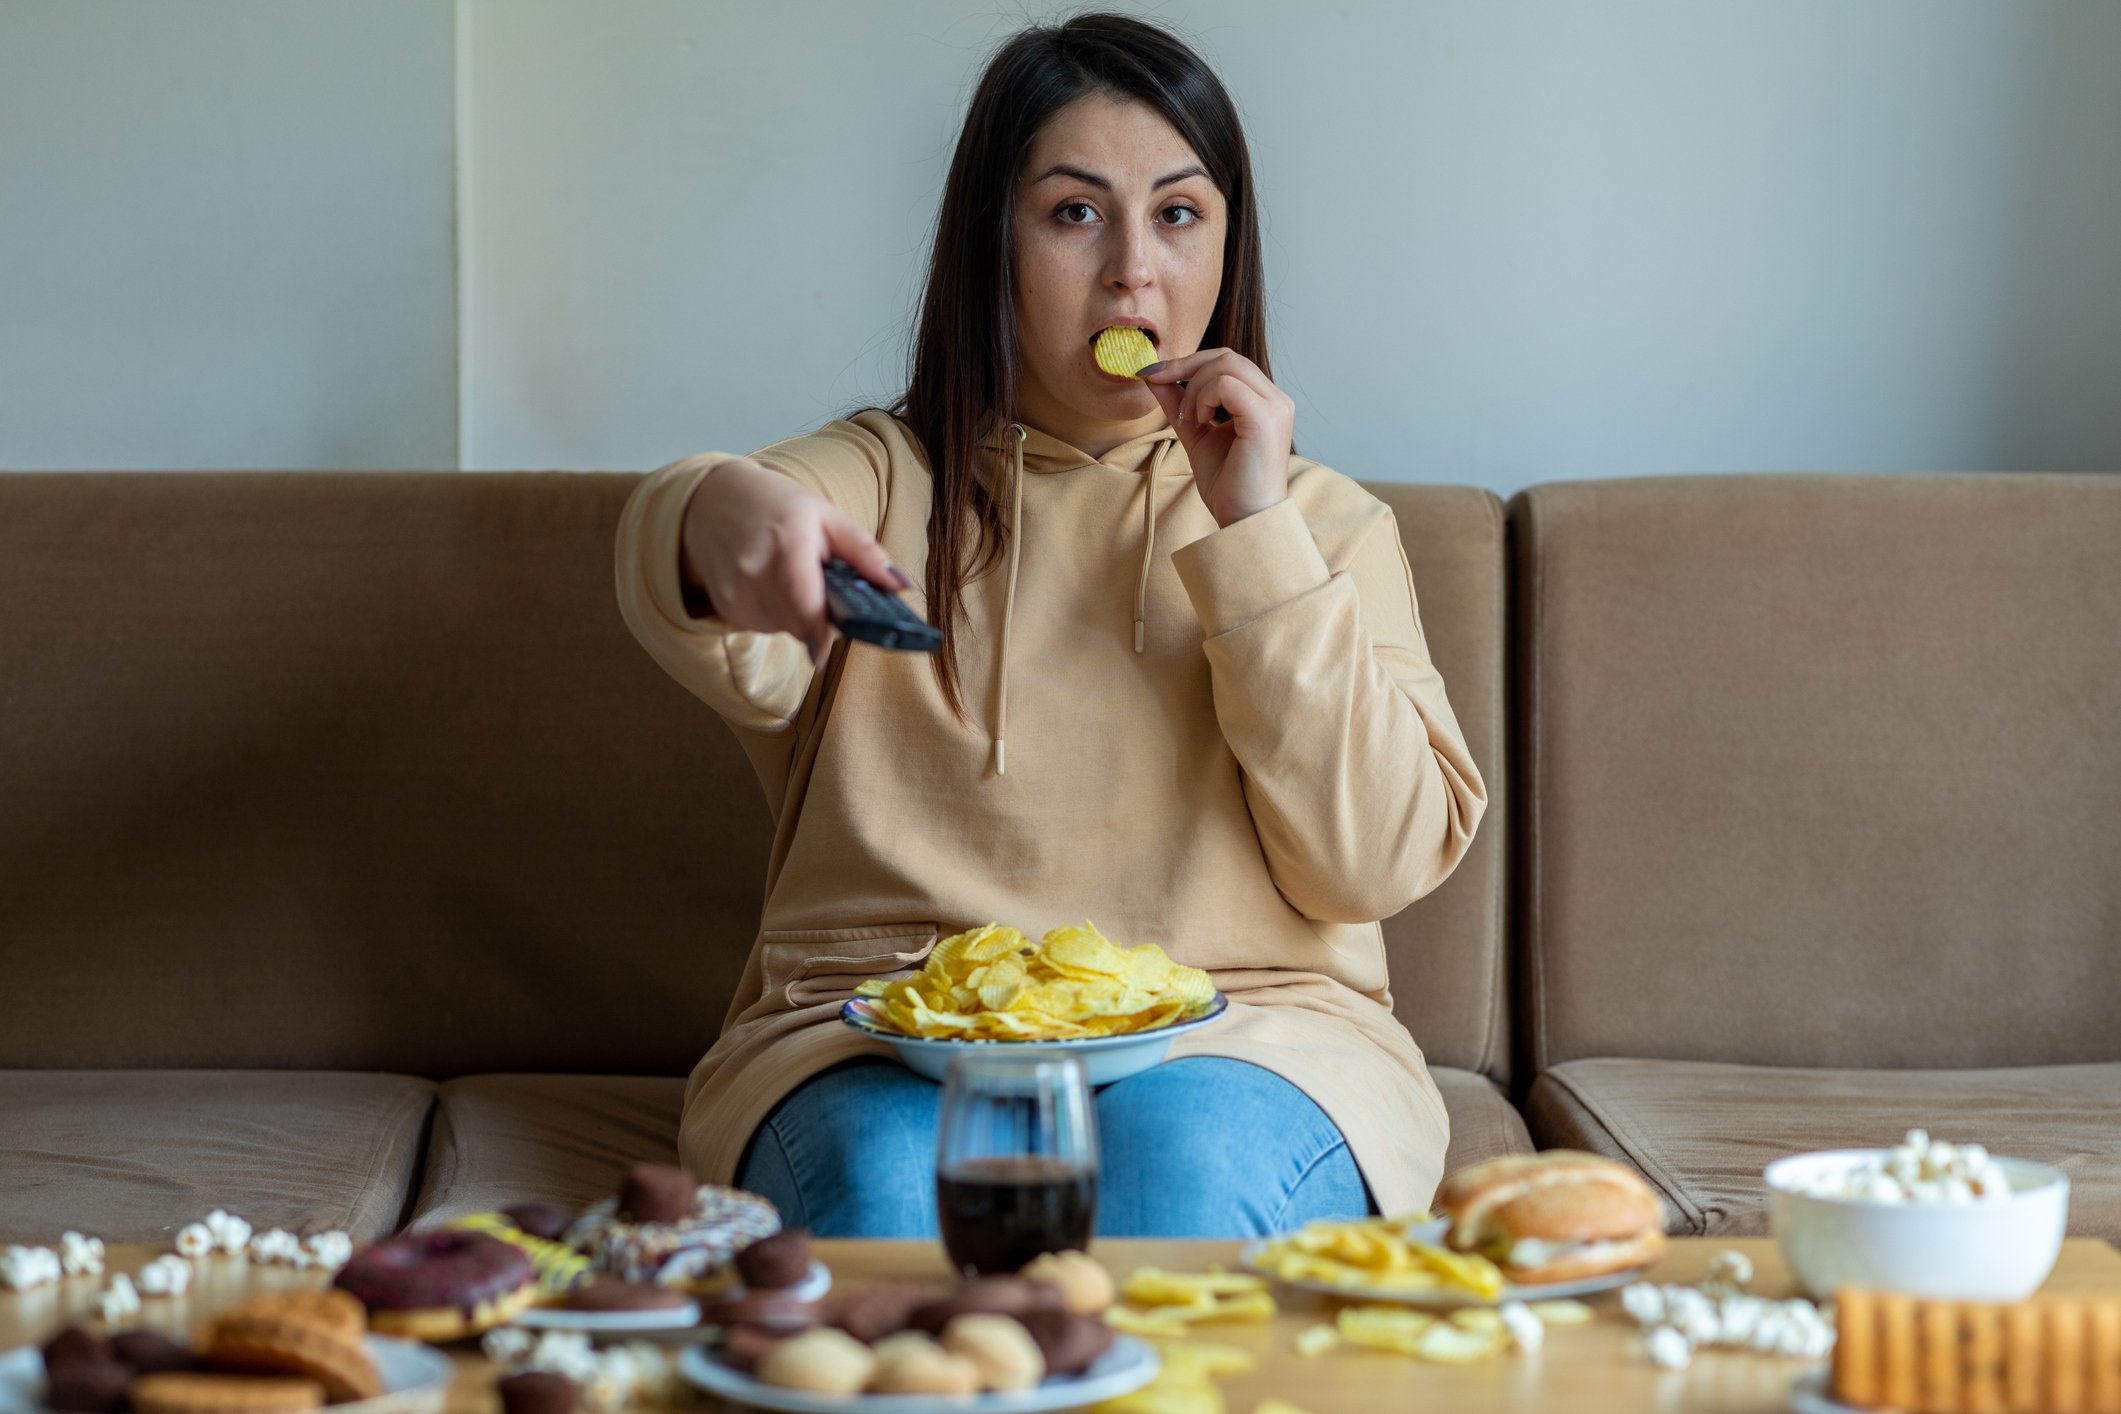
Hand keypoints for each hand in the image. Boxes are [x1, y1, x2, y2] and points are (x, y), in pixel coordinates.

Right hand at [678, 458, 909, 667]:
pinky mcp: (727, 608)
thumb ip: (864, 552)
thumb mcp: (826, 514)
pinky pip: (767, 626)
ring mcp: (736, 592)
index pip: (801, 598)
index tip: (824, 651)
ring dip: (801, 616)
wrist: (711, 500)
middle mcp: (755, 570)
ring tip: (794, 579)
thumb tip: (900, 586)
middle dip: (823, 618)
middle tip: (827, 591)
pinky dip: (779, 614)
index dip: (816, 630)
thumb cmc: (776, 505)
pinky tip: (772, 586)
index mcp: (786, 542)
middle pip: (801, 622)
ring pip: (786, 628)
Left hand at [1141, 348, 1293, 526]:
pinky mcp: (1265, 418)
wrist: (1244, 520)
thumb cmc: (1228, 486)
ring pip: (1225, 364)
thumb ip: (1179, 405)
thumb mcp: (1196, 435)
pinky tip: (1201, 422)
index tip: (1152, 374)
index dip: (1187, 362)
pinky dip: (1203, 398)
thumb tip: (1154, 377)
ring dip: (1193, 387)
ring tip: (1189, 419)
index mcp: (1263, 401)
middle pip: (1226, 356)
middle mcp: (1275, 398)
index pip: (1226, 361)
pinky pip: (1226, 385)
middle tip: (1156, 383)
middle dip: (1184, 366)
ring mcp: (1274, 406)